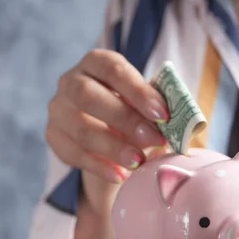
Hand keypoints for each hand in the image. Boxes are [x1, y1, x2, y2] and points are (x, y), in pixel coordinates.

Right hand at [45, 49, 168, 238]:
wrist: (108, 138)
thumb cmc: (134, 114)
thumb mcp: (148, 106)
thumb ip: (159, 108)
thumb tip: (184, 123)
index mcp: (97, 63)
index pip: (113, 68)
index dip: (137, 90)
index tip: (163, 113)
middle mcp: (70, 81)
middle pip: (88, 95)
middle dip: (125, 119)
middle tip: (154, 140)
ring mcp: (58, 109)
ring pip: (79, 127)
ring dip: (112, 147)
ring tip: (139, 162)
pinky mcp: (53, 136)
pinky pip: (72, 153)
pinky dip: (98, 166)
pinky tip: (120, 175)